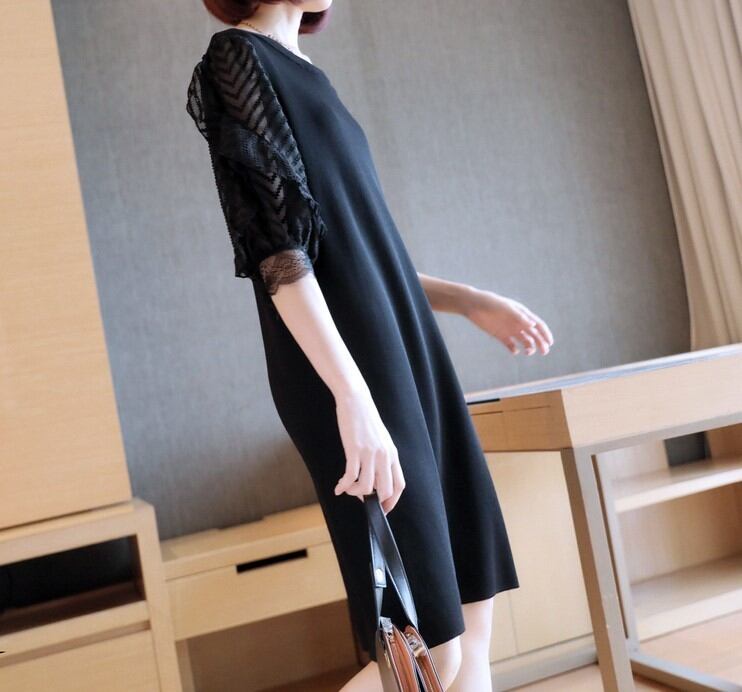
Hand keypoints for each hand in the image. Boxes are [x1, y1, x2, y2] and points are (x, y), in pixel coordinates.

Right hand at [333, 386, 405, 513]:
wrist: (356, 400)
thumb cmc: (365, 420)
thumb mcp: (380, 440)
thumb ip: (381, 459)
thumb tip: (373, 481)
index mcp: (392, 454)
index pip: (399, 485)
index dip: (391, 501)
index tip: (382, 509)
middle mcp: (384, 456)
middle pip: (384, 490)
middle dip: (372, 501)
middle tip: (361, 499)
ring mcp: (370, 453)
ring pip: (366, 487)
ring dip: (354, 493)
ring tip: (347, 489)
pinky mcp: (354, 450)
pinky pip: (350, 476)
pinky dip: (343, 486)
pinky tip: (338, 487)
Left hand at [464, 289, 553, 355]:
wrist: (473, 305)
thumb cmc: (491, 303)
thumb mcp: (505, 308)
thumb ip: (519, 317)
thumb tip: (533, 324)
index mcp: (522, 314)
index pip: (538, 325)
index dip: (546, 334)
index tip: (550, 343)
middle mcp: (518, 322)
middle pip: (534, 335)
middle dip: (540, 343)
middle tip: (544, 352)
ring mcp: (509, 329)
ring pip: (524, 341)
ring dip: (529, 347)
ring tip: (528, 352)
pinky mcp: (500, 335)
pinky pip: (510, 345)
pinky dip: (514, 350)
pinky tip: (514, 351)